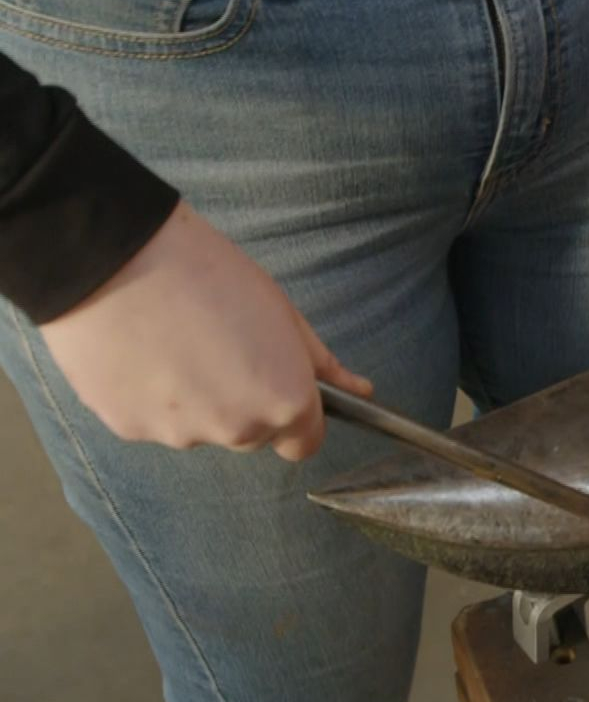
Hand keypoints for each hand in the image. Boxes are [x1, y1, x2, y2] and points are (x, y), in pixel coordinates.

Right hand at [39, 201, 371, 461]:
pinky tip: (139, 352)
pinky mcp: (130, 429)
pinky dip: (150, 397)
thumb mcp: (281, 311)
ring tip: (173, 343)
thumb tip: (361, 390)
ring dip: (194, 401)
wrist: (113, 258)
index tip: (278, 389)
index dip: (296, 418)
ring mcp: (181, 433)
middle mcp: (237, 429)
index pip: (304, 444)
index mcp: (284, 401)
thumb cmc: (207, 274)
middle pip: (251, 434)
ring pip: (200, 428)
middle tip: (219, 349)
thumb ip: (319, 362)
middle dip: (243, 404)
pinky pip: (152, 421)